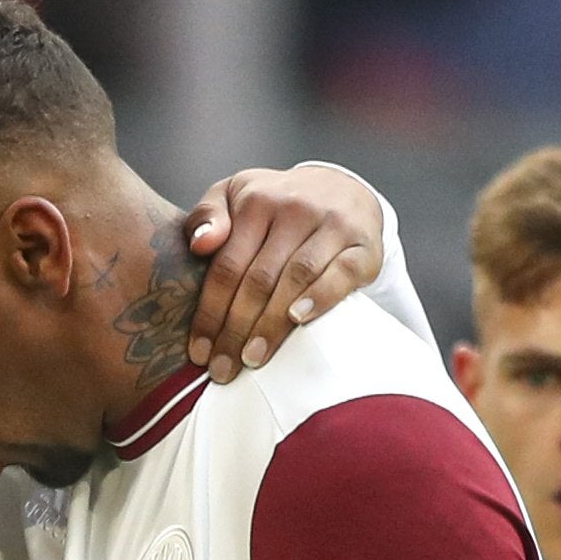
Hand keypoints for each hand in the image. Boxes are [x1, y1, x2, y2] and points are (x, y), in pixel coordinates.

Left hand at [182, 164, 393, 380]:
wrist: (342, 190)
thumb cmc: (278, 204)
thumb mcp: (235, 195)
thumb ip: (206, 216)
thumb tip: (200, 246)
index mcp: (257, 201)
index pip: (228, 265)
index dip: (210, 312)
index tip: (198, 352)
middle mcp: (294, 209)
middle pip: (259, 279)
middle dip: (236, 329)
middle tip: (223, 370)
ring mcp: (331, 226)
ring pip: (295, 279)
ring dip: (271, 324)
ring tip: (252, 359)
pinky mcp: (362, 246)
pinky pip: (341, 275)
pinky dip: (320, 298)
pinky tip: (298, 321)